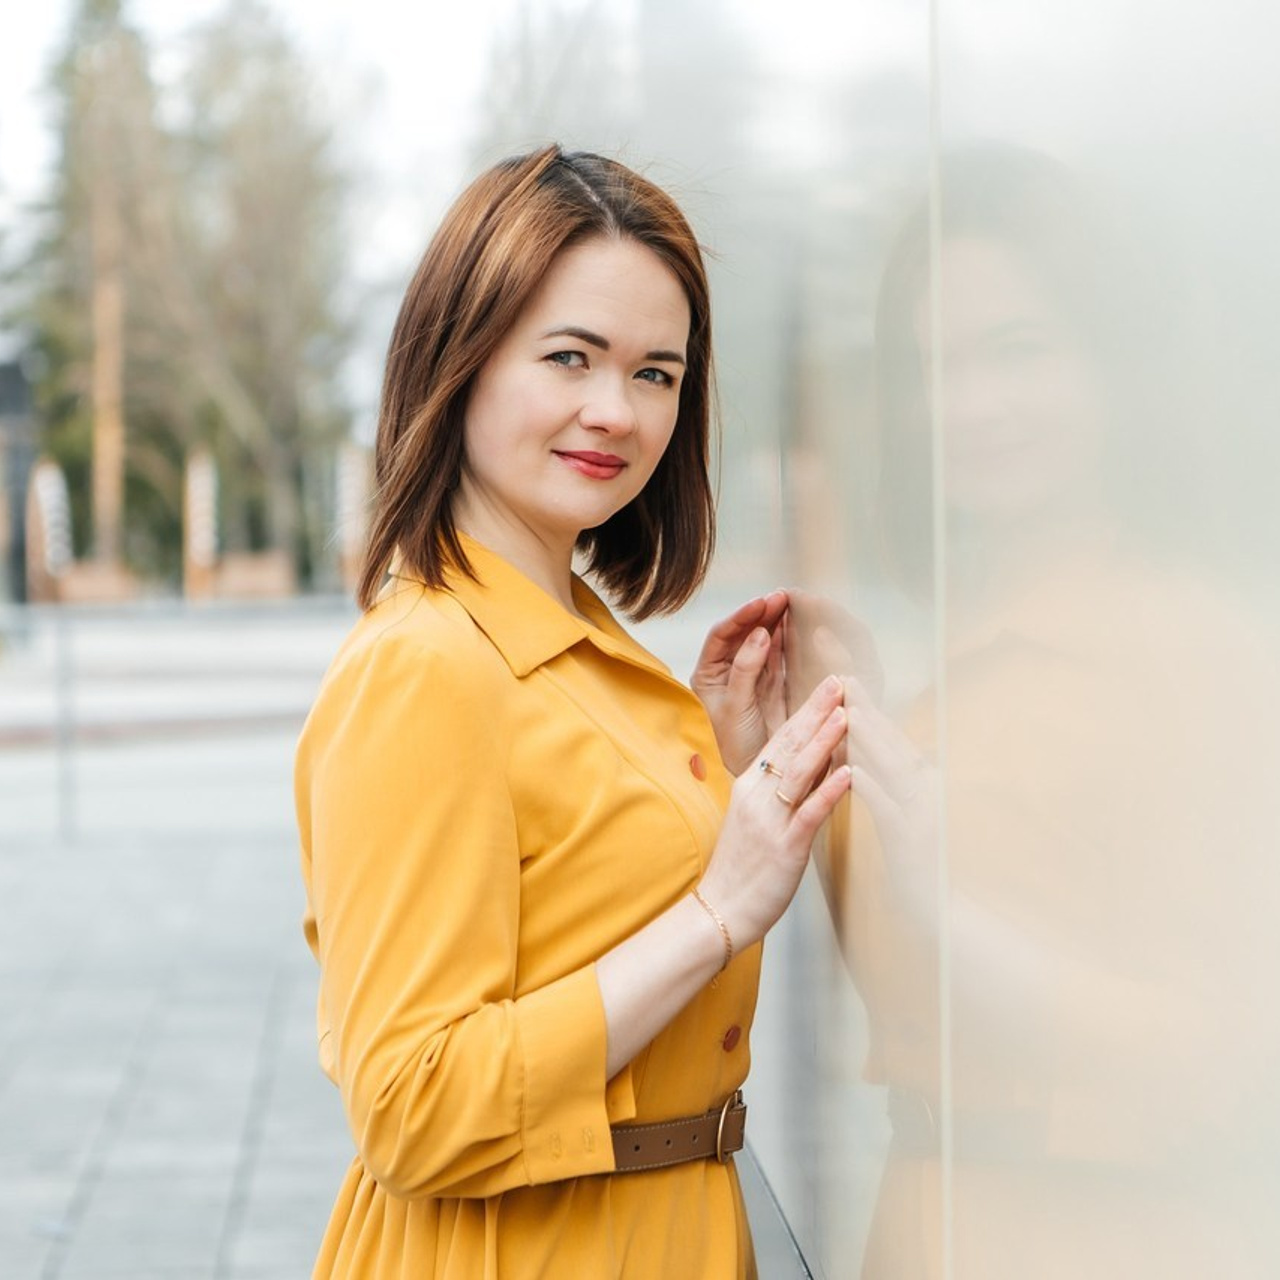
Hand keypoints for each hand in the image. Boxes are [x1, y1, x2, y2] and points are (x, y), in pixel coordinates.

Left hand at [690, 591, 788, 774]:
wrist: (759, 773)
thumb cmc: (735, 744)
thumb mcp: (734, 706)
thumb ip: (745, 669)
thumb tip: (759, 632)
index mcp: (707, 673)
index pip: (721, 635)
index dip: (740, 617)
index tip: (760, 604)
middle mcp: (726, 670)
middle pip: (743, 632)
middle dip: (761, 613)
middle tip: (781, 596)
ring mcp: (750, 674)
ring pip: (762, 639)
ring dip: (775, 620)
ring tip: (790, 601)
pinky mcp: (771, 682)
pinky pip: (778, 653)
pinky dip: (787, 636)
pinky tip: (796, 622)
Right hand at [697, 675, 851, 949]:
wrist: (719, 910)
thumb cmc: (741, 868)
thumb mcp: (756, 819)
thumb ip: (779, 791)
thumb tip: (812, 767)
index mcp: (750, 786)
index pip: (781, 739)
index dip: (806, 711)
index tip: (828, 687)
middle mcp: (757, 795)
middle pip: (788, 745)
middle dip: (816, 712)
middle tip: (840, 683)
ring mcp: (769, 820)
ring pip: (798, 772)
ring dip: (823, 741)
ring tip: (845, 714)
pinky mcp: (783, 847)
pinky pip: (808, 813)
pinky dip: (830, 790)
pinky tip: (849, 773)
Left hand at [843, 673, 938, 915]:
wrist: (938, 907)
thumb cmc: (914, 857)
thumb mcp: (901, 811)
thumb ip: (889, 779)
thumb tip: (866, 749)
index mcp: (916, 779)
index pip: (885, 734)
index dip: (865, 703)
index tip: (842, 675)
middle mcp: (923, 788)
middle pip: (890, 740)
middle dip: (865, 706)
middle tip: (841, 675)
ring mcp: (921, 812)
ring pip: (892, 768)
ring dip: (871, 739)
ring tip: (848, 713)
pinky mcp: (913, 840)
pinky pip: (890, 810)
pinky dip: (874, 789)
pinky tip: (855, 774)